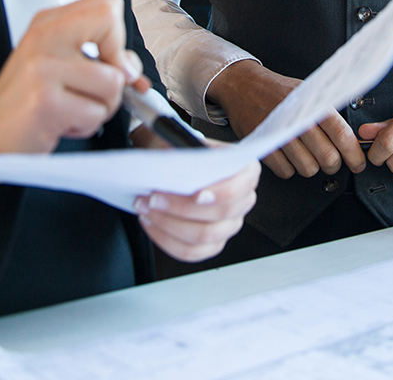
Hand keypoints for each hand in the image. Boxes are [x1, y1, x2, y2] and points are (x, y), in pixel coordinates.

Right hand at [0, 0, 141, 216]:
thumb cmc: (26, 99)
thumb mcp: (62, 64)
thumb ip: (102, 57)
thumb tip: (135, 70)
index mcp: (49, 22)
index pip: (108, 4)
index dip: (117, 36)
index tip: (105, 60)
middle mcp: (45, 37)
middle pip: (113, 28)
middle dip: (116, 70)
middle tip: (91, 88)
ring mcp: (43, 68)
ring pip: (112, 82)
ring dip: (99, 107)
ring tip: (70, 109)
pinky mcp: (45, 101)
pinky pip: (95, 113)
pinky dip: (85, 125)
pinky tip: (61, 123)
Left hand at [134, 158, 258, 261]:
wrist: (175, 164)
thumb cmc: (182, 152)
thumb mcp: (184, 140)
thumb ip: (183, 149)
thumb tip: (170, 161)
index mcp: (245, 171)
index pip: (238, 187)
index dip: (219, 193)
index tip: (195, 193)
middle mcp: (243, 200)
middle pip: (220, 214)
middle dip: (181, 207)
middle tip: (153, 197)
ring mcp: (230, 225)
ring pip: (204, 236)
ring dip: (169, 224)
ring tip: (146, 208)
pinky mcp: (213, 244)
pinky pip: (191, 252)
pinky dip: (166, 239)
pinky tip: (151, 223)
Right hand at [208, 60, 364, 179]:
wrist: (244, 85)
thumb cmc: (278, 90)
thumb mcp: (308, 92)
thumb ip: (328, 112)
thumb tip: (351, 136)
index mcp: (312, 105)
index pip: (341, 134)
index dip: (353, 154)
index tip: (357, 162)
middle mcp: (297, 120)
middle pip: (328, 157)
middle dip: (333, 165)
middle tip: (332, 162)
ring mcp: (279, 134)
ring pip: (308, 168)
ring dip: (311, 167)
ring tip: (307, 155)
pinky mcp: (263, 146)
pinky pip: (285, 171)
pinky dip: (290, 168)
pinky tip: (289, 156)